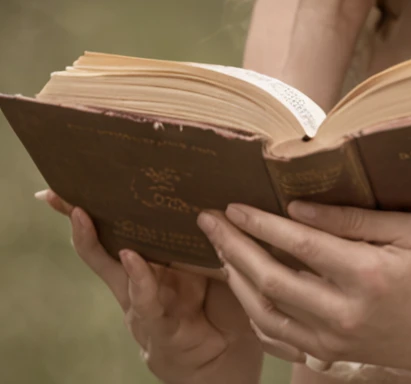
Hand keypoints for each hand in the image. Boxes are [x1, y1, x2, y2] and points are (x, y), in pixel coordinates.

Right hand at [36, 189, 293, 382]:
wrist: (228, 352)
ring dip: (97, 243)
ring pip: (115, 271)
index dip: (95, 207)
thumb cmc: (220, 298)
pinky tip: (132, 259)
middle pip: (103, 245)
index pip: (122, 226)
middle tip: (58, 195)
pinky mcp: (158, 326)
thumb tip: (216, 183)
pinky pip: (146, 301)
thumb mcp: (213, 256)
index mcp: (154, 257)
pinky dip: (140, 280)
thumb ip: (210, 228)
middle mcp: (140, 278)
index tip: (64, 184)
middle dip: (79, 222)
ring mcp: (143, 303)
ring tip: (84, 216)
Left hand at [196, 201, 410, 381]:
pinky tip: (243, 289)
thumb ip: (357, 220)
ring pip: (266, 313)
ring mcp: (332, 339)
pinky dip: (252, 313)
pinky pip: (277, 338)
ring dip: (237, 280)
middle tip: (209, 221)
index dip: (263, 224)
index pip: (301, 244)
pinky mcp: (329, 353)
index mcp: (366, 275)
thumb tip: (302, 209)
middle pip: (272, 280)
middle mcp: (343, 312)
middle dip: (234, 247)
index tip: (236, 204)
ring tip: (221, 249)